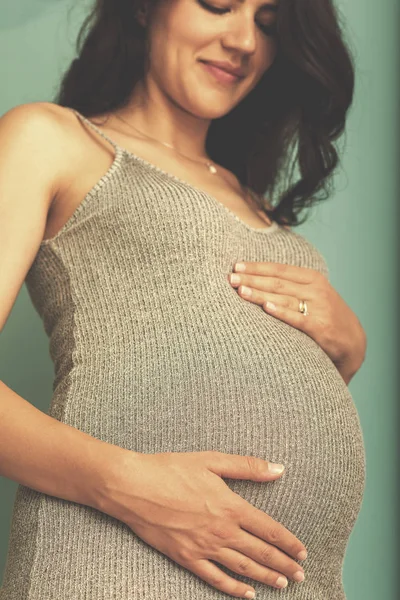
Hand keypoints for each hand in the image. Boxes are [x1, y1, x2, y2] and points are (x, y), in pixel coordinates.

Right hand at [106, 450, 306, 597]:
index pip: (269, 530)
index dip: (288, 543)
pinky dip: (233, 589)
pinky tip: (247, 595)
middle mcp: (222, 531)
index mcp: (231, 506)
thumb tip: (278, 469)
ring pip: (243, 568)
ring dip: (266, 578)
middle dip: (284, 565)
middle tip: (301, 575)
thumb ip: (247, 467)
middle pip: (261, 553)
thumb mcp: (211, 460)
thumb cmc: (171, 469)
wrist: (134, 487)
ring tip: (283, 585)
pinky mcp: (186, 558)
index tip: (302, 552)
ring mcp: (204, 548)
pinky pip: (215, 578)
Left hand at [229, 261, 366, 382]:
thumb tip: (256, 278)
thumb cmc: (325, 315)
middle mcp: (316, 289)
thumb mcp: (312, 293)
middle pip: (277, 282)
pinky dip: (281, 312)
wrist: (353, 341)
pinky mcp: (320, 327)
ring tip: (240, 291)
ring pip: (283, 298)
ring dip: (260, 294)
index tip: (236, 266)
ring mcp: (319, 308)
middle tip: (230, 278)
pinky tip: (266, 307)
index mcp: (312, 278)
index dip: (257, 267)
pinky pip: (297, 318)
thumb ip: (290, 285)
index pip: (279, 269)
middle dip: (252, 279)